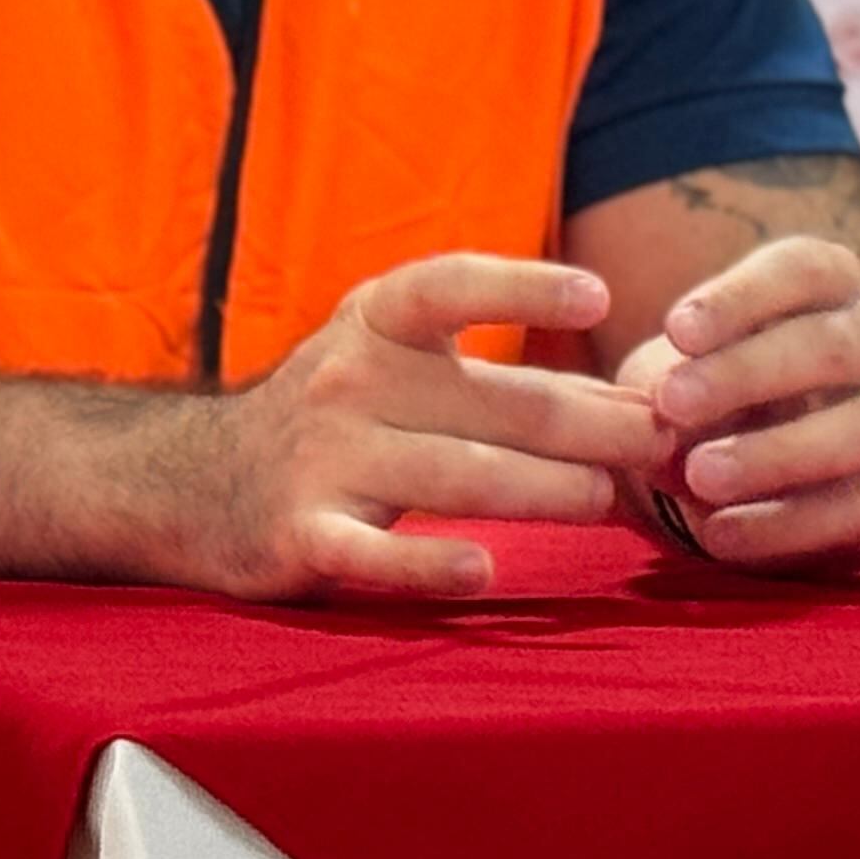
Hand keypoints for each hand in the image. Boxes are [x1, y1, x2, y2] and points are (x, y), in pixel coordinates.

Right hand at [163, 254, 668, 598]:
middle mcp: (347, 381)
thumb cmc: (340, 419)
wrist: (196, 481)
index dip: (522, 287)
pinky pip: (373, 553)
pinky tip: (483, 571)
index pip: (448, 287)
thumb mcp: (404, 370)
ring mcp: (324, 459)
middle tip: (663, 445)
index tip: (598, 295)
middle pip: (493, 403)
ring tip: (606, 501)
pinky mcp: (304, 534)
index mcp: (376, 325)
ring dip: (546, 489)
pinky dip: (427, 563)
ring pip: (456, 475)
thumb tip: (651, 409)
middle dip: (590, 426)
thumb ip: (515, 385)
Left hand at [610, 235, 859, 567]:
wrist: (751, 456)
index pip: (800, 270)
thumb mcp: (673, 369)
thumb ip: (666, 384)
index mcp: (827, 285)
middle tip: (671, 405)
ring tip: (700, 476)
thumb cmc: (702, 388)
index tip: (676, 330)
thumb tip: (658, 419)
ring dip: (778, 454)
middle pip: (829, 346)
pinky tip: (720, 534)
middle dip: (746, 375)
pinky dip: (791, 526)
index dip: (740, 298)